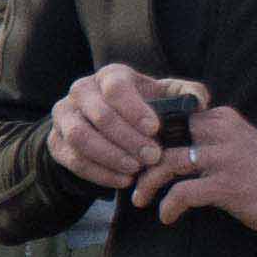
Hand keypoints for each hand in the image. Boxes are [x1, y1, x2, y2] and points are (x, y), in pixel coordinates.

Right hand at [44, 65, 181, 197]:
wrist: (112, 126)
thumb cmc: (147, 107)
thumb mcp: (168, 97)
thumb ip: (188, 94)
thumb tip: (200, 101)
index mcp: (110, 75)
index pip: (116, 87)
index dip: (134, 109)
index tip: (154, 129)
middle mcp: (82, 90)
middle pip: (99, 115)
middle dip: (127, 139)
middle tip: (152, 157)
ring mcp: (64, 115)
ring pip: (80, 137)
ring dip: (110, 157)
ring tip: (136, 171)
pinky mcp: (56, 141)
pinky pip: (73, 159)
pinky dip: (98, 173)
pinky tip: (123, 181)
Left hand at [148, 98, 256, 233]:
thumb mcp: (238, 143)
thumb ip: (208, 137)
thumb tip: (164, 145)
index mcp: (224, 118)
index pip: (173, 119)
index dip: (149, 139)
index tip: (138, 158)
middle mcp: (224, 133)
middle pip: (164, 139)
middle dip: (141, 161)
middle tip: (132, 178)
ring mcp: (226, 159)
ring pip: (168, 163)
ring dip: (147, 184)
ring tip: (140, 199)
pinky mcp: (227, 185)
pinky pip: (182, 193)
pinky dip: (168, 207)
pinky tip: (168, 217)